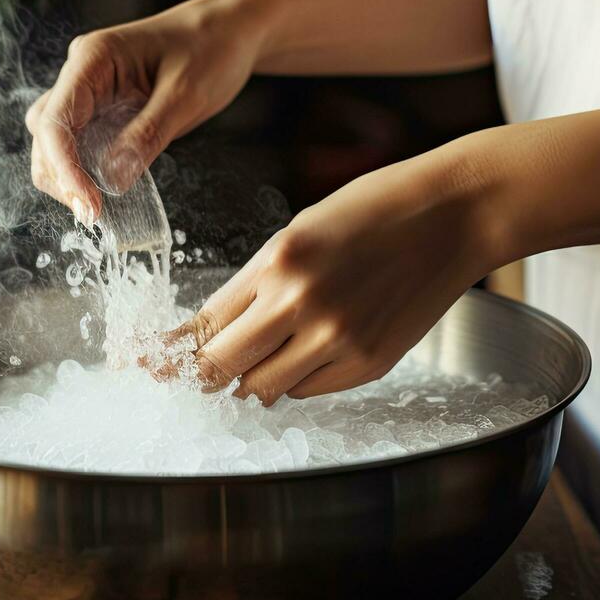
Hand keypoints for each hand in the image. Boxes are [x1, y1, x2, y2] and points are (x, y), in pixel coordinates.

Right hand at [26, 0, 264, 219]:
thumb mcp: (186, 95)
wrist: (230, 32)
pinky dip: (87, 169)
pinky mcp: (106, 107)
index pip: (56, 120)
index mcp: (92, 58)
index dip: (65, 169)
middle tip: (92, 213)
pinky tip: (104, 190)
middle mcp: (82, 73)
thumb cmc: (211, 49)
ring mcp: (91, 90)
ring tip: (96, 208)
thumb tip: (113, 180)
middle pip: (46, 133)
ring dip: (68, 175)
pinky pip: (83, 142)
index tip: (88, 205)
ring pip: (58, 140)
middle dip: (61, 176)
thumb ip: (149, 135)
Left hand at [183, 142, 504, 403]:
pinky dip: (298, 377)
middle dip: (203, 373)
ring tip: (272, 346)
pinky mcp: (368, 363)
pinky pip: (308, 390)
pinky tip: (316, 345)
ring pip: (262, 389)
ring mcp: (337, 340)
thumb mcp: (300, 231)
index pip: (203, 326)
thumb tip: (214, 334)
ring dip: (253, 376)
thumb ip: (257, 284)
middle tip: (195, 372)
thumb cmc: (374, 210)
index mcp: (277, 261)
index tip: (145, 367)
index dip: (169, 354)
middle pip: (221, 369)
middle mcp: (301, 304)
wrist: (454, 215)